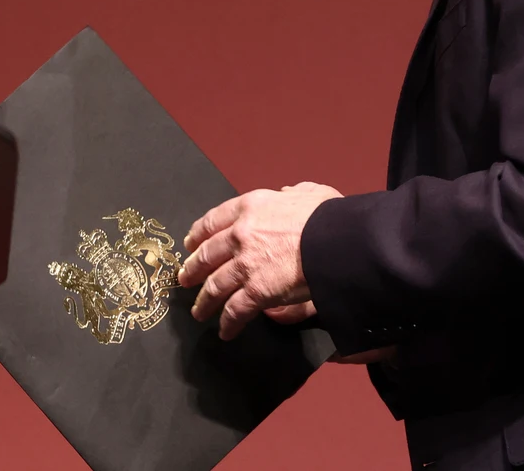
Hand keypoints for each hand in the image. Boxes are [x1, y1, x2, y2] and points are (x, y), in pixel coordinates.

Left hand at [179, 181, 341, 339]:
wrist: (338, 241)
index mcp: (250, 207)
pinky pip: (235, 310)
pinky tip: (225, 331)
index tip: (190, 244)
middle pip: (207, 255)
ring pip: (215, 286)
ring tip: (199, 312)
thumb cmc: (329, 216)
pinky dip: (228, 323)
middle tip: (185, 279)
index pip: (213, 220)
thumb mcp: (310, 192)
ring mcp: (245, 264)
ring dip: (204, 301)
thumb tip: (287, 192)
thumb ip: (294, 192)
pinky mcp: (256, 292)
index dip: (198, 234)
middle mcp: (240, 234)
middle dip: (193, 269)